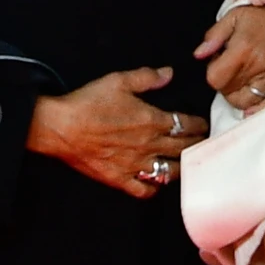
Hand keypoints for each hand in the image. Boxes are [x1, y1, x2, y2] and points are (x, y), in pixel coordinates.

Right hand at [26, 66, 207, 197]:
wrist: (60, 127)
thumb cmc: (89, 102)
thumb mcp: (119, 80)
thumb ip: (148, 77)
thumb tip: (169, 73)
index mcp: (152, 120)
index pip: (187, 125)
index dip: (199, 125)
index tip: (205, 125)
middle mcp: (149, 145)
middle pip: (184, 149)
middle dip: (197, 145)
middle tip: (204, 143)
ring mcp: (135, 165)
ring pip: (170, 172)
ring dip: (182, 167)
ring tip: (186, 162)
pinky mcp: (119, 179)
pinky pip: (144, 190)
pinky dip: (154, 188)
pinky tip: (157, 183)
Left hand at [197, 3, 264, 112]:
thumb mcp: (235, 16)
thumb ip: (214, 36)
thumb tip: (199, 54)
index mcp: (242, 50)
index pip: (214, 79)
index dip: (213, 72)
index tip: (220, 63)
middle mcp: (258, 67)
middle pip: (228, 93)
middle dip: (226, 83)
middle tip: (234, 69)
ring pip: (245, 104)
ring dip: (240, 95)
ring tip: (246, 79)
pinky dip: (260, 108)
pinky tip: (256, 99)